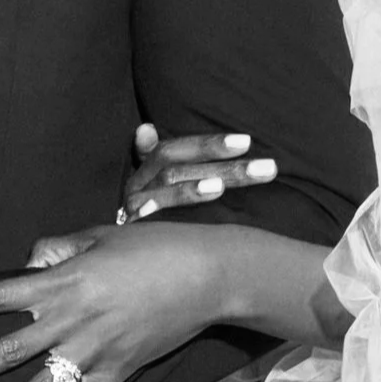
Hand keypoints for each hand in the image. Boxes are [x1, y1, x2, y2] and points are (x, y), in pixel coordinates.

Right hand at [116, 120, 277, 220]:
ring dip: (193, 189)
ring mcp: (134, 209)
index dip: (209, 145)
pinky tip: (181, 215)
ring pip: (167, 191)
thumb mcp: (154, 185)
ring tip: (221, 188)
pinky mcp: (132, 233)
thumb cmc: (148, 211)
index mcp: (148, 170)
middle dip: (223, 168)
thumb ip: (156, 157)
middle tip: (267, 168)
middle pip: (180, 169)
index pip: (178, 149)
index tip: (247, 143)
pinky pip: (146, 221)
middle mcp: (139, 185)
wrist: (113, 253)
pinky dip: (159, 214)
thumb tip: (146, 128)